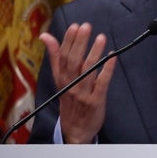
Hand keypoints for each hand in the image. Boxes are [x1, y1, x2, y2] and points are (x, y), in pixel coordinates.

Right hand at [39, 23, 113, 142]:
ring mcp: (83, 93)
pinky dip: (107, 70)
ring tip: (100, 38)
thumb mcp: (59, 80)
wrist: (75, 130)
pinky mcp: (96, 101)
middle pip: (74, 61)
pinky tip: (112, 58)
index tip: (74, 26)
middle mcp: (71, 85)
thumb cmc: (69, 101)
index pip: (62, 57)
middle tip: (86, 27)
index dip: (68, 41)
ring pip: (87, 71)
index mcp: (61, 79)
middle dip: (80, 43)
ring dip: (94, 53)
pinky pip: (102, 84)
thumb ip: (55, 57)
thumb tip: (45, 36)